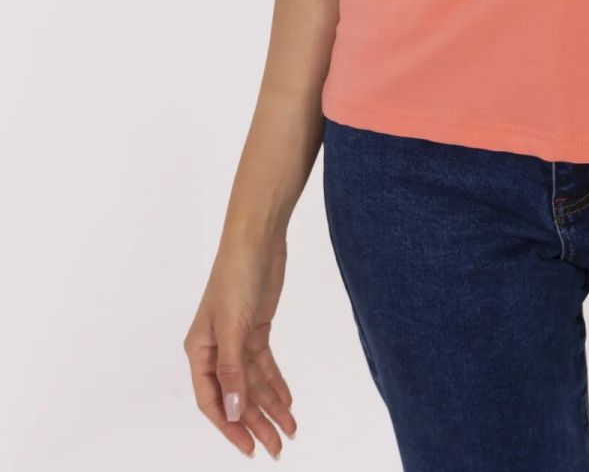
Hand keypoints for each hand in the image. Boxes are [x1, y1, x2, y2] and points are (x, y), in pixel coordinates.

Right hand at [184, 235, 297, 458]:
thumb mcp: (232, 325)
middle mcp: (215, 349)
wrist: (257, 239)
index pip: (212, 400)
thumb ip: (233, 369)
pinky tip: (287, 401)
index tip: (248, 448)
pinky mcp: (255, 329)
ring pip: (252, 383)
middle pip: (236, 396)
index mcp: (199, 350)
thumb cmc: (235, 276)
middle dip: (256, 423)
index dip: (229, 427)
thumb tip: (233, 410)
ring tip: (290, 430)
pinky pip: (264, 365)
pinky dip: (275, 383)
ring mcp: (236, 339)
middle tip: (277, 448)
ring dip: (271, 406)